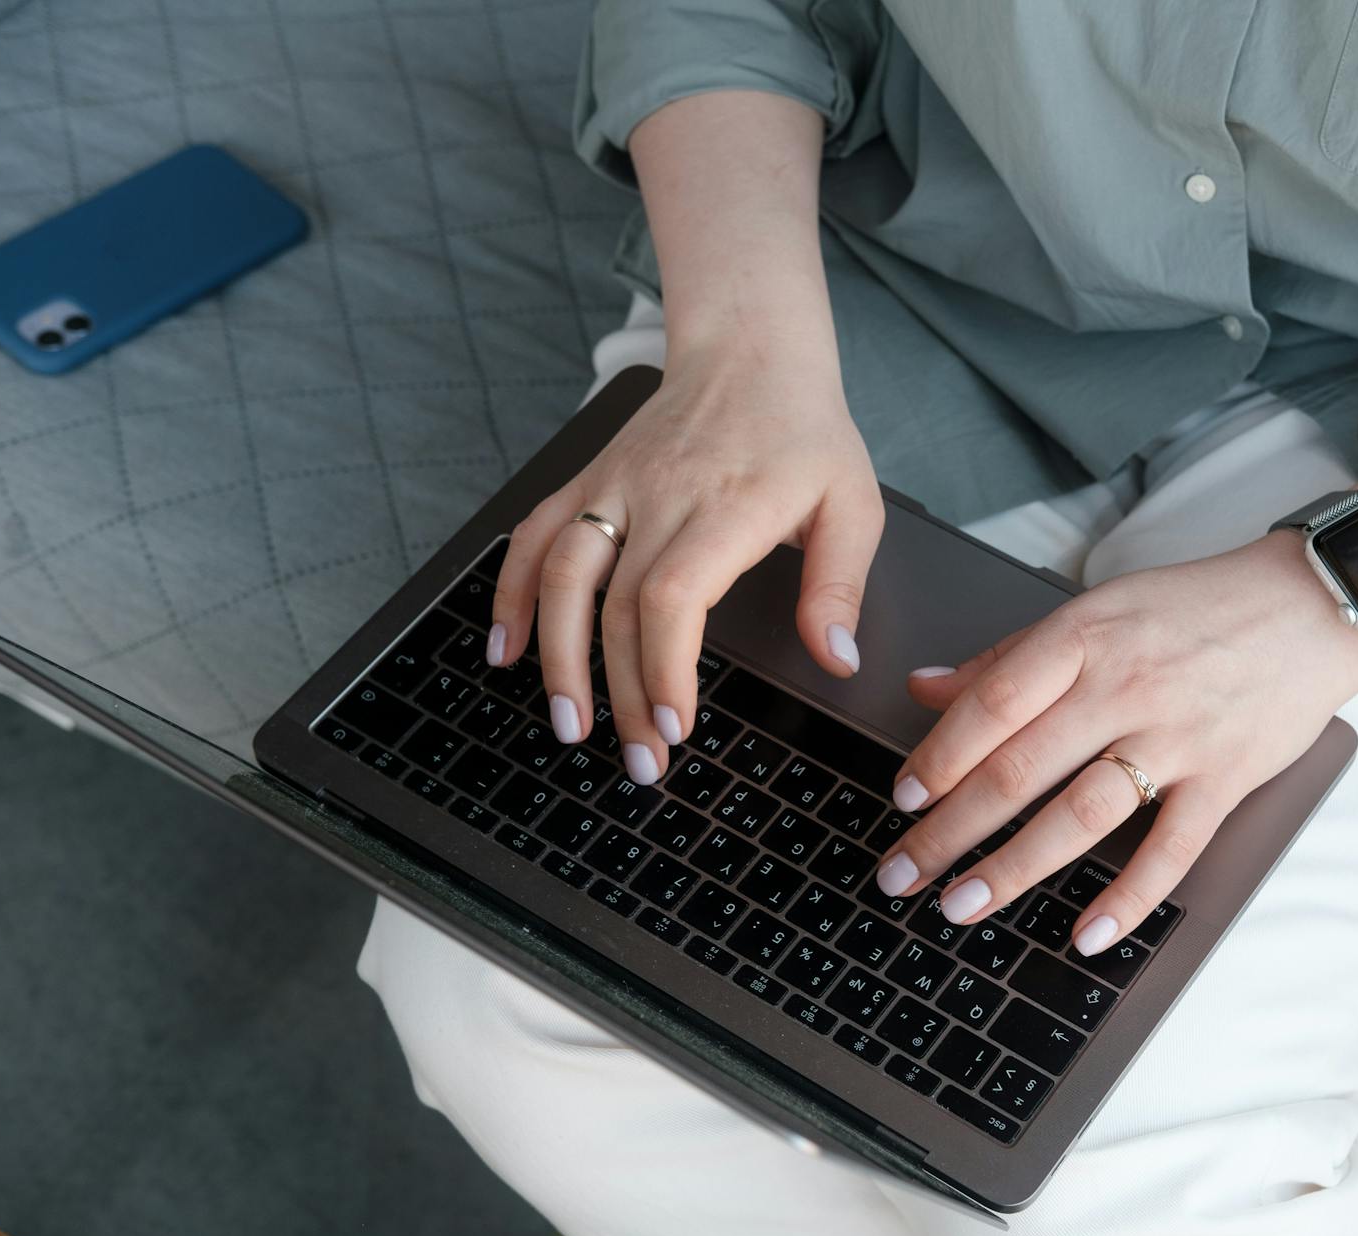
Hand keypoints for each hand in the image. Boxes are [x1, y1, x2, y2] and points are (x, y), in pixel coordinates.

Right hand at [488, 339, 882, 783]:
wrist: (750, 352)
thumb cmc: (805, 434)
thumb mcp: (853, 504)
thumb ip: (840, 586)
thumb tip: (835, 660)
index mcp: (727, 506)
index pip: (673, 594)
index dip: (660, 664)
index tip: (672, 724)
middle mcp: (660, 495)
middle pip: (618, 606)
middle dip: (621, 693)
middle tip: (641, 761)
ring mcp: (615, 486)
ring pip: (562, 574)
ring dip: (556, 656)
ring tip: (567, 723)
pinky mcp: (590, 480)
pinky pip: (536, 536)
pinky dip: (509, 592)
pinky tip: (503, 649)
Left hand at [873, 530, 1357, 953]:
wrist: (1309, 604)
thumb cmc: (1195, 607)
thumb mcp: (1095, 611)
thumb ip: (1009, 657)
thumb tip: (924, 688)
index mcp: (1084, 640)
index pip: (993, 704)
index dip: (939, 756)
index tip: (902, 799)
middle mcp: (1125, 689)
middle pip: (1020, 770)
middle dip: (950, 831)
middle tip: (901, 875)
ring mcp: (1176, 738)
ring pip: (1080, 815)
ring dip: (1014, 870)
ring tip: (961, 907)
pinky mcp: (1225, 780)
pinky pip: (1170, 850)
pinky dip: (1128, 899)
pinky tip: (1086, 936)